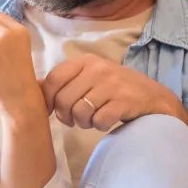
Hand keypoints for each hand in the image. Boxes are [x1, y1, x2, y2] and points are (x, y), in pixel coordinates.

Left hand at [40, 55, 181, 131]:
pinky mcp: (124, 101)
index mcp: (85, 61)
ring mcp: (112, 84)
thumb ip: (65, 81)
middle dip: (66, 117)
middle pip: (64, 100)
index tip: (52, 111)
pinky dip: (100, 126)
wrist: (154, 98)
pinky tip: (107, 120)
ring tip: (93, 118)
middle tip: (77, 119)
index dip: (48, 100)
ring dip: (84, 123)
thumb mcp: (89, 78)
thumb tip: (33, 88)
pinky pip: (98, 121)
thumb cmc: (115, 90)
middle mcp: (98, 69)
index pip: (53, 79)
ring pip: (79, 112)